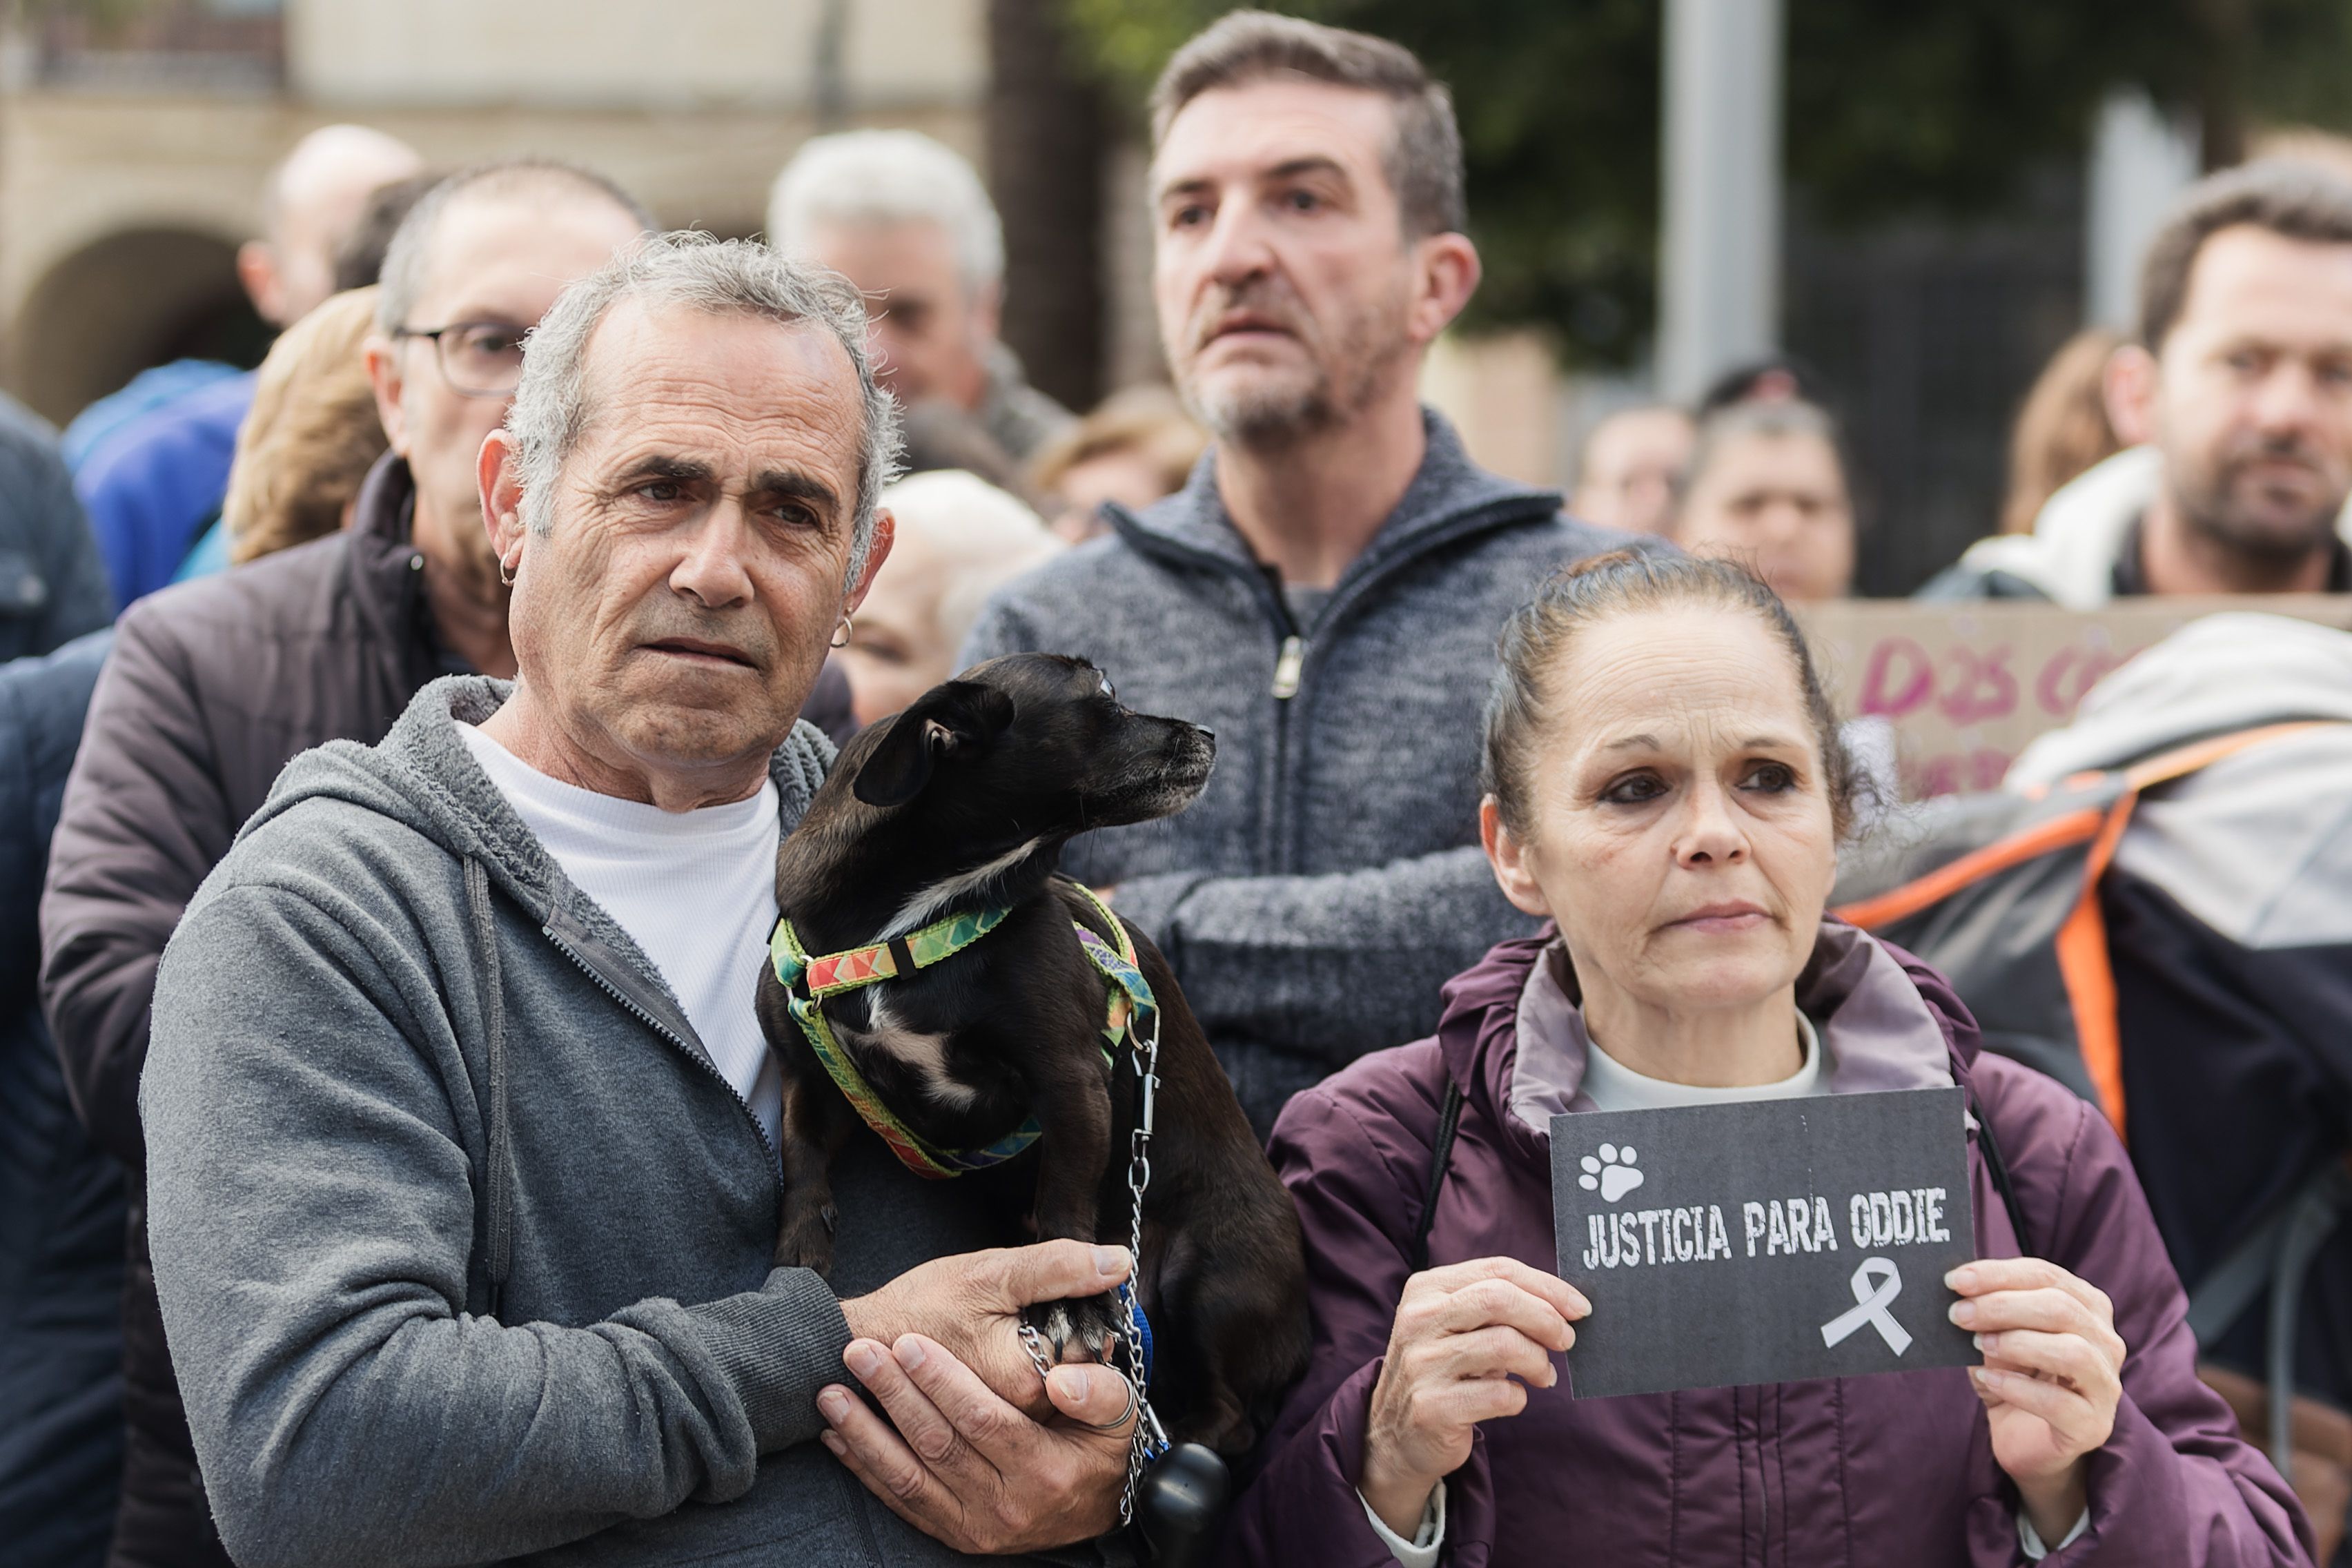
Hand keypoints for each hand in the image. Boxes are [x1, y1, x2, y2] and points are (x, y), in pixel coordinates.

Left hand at [818, 1333, 1135, 1552]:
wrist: (1095, 1511)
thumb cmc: (1100, 1449)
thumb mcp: (1120, 1417)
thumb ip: (1100, 1392)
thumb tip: (1060, 1380)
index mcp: (1045, 1469)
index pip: (983, 1420)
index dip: (942, 1380)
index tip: (909, 1343)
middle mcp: (1006, 1505)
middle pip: (937, 1443)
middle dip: (893, 1393)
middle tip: (859, 1352)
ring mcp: (975, 1525)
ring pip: (908, 1476)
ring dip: (865, 1432)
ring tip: (832, 1392)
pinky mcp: (953, 1534)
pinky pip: (900, 1501)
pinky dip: (864, 1467)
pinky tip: (838, 1436)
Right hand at [841, 1241, 1131, 1419]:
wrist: (855, 1345)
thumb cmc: (919, 1306)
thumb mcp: (990, 1273)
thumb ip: (1057, 1267)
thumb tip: (1119, 1260)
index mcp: (1028, 1380)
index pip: (1092, 1353)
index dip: (1084, 1318)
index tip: (1055, 1300)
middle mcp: (1018, 1420)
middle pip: (1073, 1381)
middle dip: (1060, 1344)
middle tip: (1018, 1319)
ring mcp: (999, 1437)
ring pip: (1047, 1403)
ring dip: (1040, 1368)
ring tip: (999, 1342)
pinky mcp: (979, 1444)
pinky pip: (1017, 1422)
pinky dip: (1014, 1396)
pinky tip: (991, 1371)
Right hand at [1360, 1257, 1586, 1538]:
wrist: (1394, 1436)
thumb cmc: (1442, 1371)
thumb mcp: (1455, 1326)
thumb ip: (1496, 1307)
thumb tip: (1566, 1305)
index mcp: (1426, 1289)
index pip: (1497, 1270)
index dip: (1547, 1286)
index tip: (1579, 1306)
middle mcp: (1418, 1320)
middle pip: (1500, 1298)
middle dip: (1547, 1319)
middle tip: (1567, 1340)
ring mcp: (1422, 1364)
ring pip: (1505, 1345)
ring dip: (1538, 1361)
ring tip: (1543, 1374)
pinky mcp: (1432, 1407)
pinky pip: (1500, 1395)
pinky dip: (1520, 1398)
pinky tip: (1513, 1399)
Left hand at [1948, 1257, 2125, 1543]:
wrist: (2026, 1440)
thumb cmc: (2013, 1377)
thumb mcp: (1995, 1339)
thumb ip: (1987, 1316)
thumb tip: (1959, 1294)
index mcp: (2086, 1306)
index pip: (2046, 1275)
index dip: (1998, 1274)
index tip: (1955, 1280)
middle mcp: (2105, 1341)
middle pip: (2060, 1308)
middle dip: (2001, 1306)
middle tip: (1958, 1314)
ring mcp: (2106, 1385)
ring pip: (2072, 1351)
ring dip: (2017, 1343)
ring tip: (1978, 1345)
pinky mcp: (2094, 1426)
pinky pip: (2060, 1403)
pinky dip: (2018, 1388)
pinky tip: (1988, 1381)